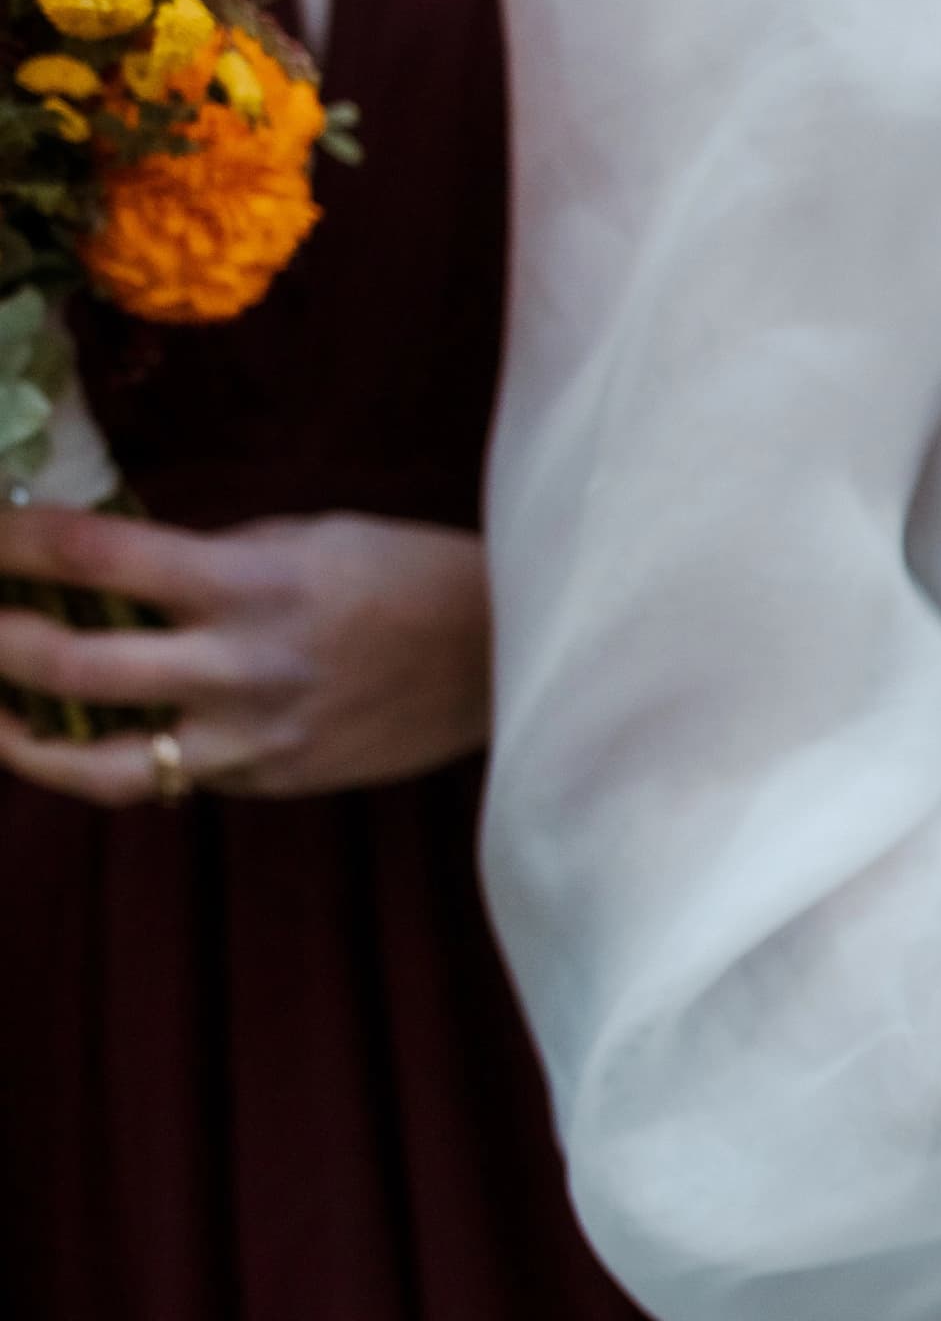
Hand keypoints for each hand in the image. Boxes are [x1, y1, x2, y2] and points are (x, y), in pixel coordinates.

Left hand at [0, 506, 491, 803]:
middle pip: (71, 665)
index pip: (92, 554)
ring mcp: (256, 739)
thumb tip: (109, 570)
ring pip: (102, 765)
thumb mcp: (302, 539)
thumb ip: (205, 559)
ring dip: (21, 742)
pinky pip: (173, 778)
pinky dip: (119, 755)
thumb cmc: (408, 574)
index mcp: (249, 581)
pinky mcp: (274, 781)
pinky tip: (91, 737)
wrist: (510, 659)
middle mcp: (241, 667)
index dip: (8, 542)